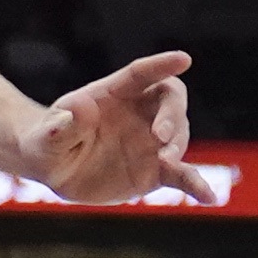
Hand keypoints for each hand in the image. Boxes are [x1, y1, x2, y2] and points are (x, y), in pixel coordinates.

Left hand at [18, 51, 196, 203]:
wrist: (56, 168)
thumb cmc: (48, 142)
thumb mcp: (47, 136)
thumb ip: (60, 125)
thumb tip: (78, 109)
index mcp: (113, 93)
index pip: (141, 74)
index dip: (162, 65)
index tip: (183, 59)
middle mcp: (139, 112)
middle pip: (169, 100)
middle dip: (171, 114)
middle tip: (161, 136)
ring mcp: (150, 141)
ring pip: (179, 135)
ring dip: (177, 146)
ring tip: (166, 162)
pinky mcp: (156, 171)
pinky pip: (182, 175)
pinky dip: (197, 185)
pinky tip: (209, 198)